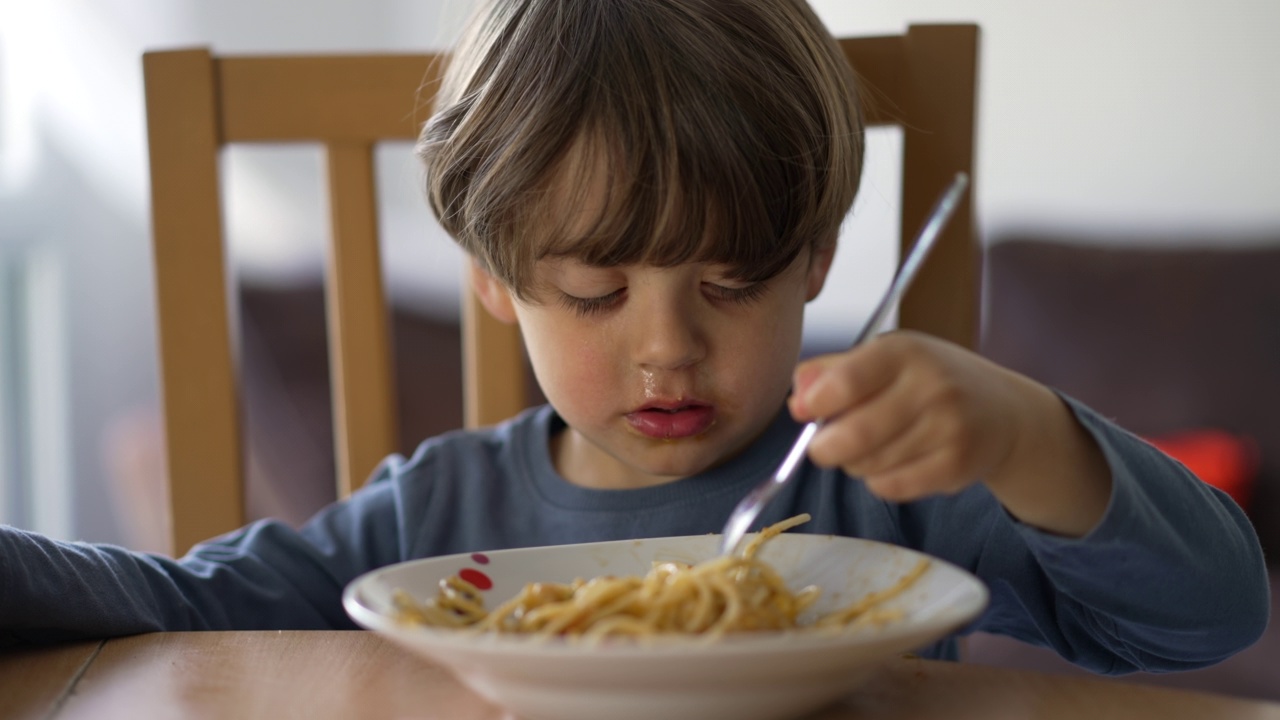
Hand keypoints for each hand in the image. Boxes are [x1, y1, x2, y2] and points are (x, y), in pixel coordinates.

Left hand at [789, 331, 1110, 535]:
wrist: (1005, 412)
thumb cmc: (930, 381)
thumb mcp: (885, 360)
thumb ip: (833, 373)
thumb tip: (796, 396)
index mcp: (904, 351)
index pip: (844, 382)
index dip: (814, 404)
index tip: (805, 412)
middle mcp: (930, 385)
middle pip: (852, 434)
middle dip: (824, 447)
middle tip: (823, 446)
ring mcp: (948, 427)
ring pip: (868, 464)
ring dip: (854, 463)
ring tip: (871, 448)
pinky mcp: (957, 465)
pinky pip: (891, 487)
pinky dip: (879, 481)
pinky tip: (893, 463)